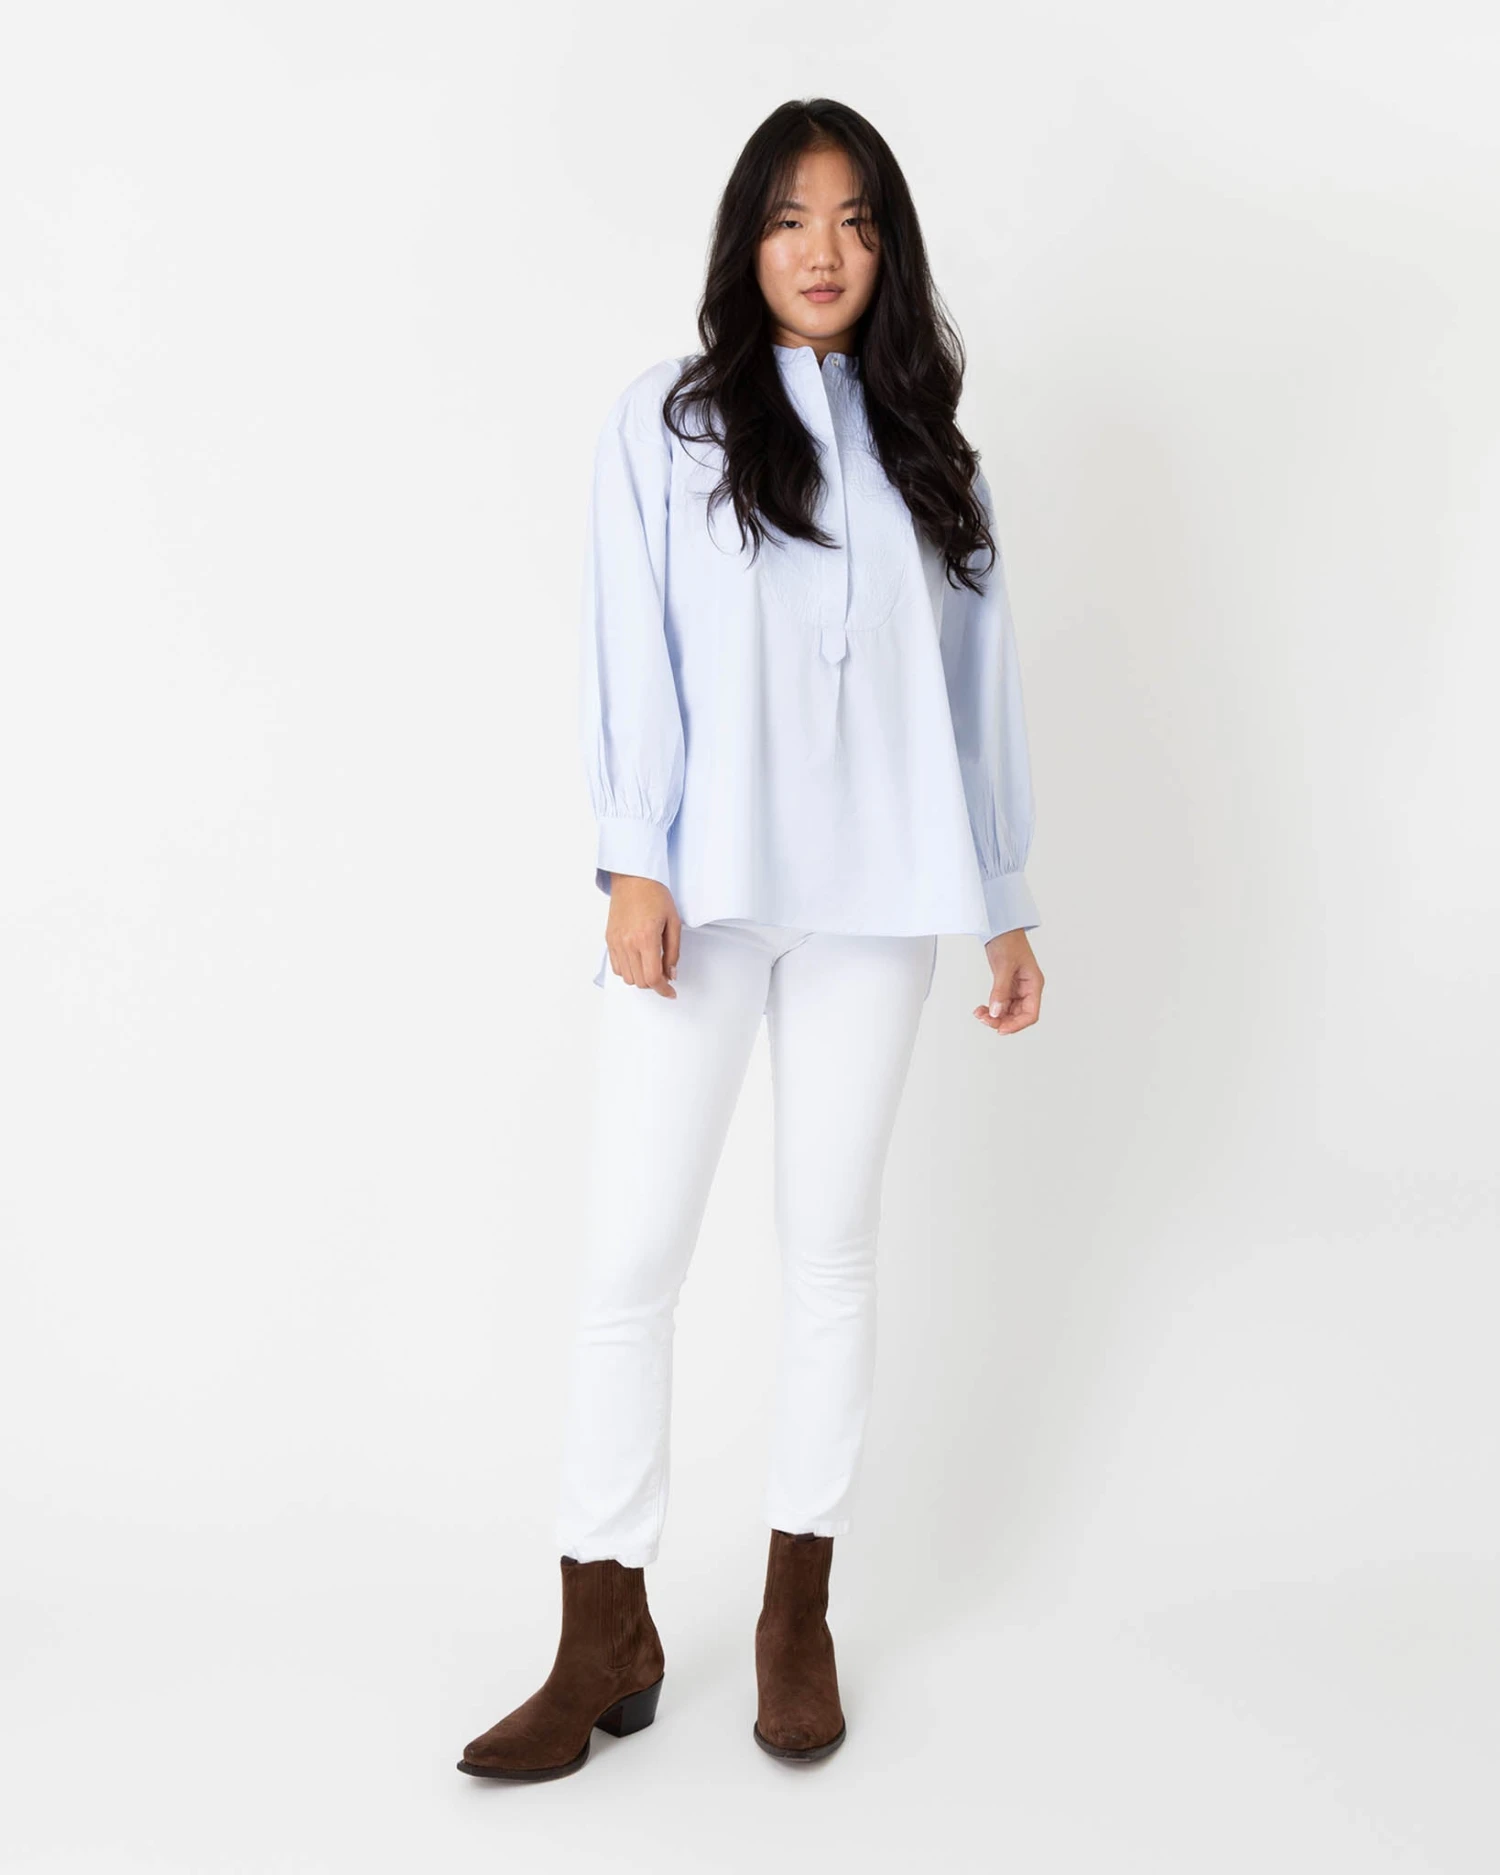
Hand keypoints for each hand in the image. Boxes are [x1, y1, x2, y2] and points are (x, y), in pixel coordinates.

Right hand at [603, 875, 681, 996]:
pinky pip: (617, 967)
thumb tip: (671, 974)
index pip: (653, 977)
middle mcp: (628, 943)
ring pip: (627, 977)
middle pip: (640, 981)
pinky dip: (628, 970)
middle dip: (655, 983)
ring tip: (651, 964)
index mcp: (646, 938)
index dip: (663, 990)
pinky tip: (638, 959)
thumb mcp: (673, 922)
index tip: (670, 992)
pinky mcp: (609, 940)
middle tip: (665, 972)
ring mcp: (616, 942)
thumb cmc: (655, 895)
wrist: (633, 879)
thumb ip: (673, 952)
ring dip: (641, 977)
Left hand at [973, 929, 1042, 1033]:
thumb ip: (1000, 990)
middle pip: (1018, 1016)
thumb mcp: (1004, 966)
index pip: (1030, 1013)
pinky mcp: (1007, 985)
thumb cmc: (1008, 940)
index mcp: (1033, 984)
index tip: (1001, 1029)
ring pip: (1008, 1012)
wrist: (999, 926)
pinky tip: (981, 1008)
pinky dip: (991, 1008)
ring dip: (994, 1016)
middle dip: (1002, 1021)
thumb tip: (996, 1012)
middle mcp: (1027, 988)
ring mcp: (1017, 988)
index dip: (1017, 1025)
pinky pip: (1001, 1003)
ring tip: (979, 1014)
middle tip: (984, 1020)